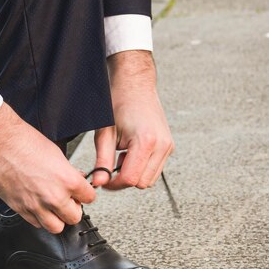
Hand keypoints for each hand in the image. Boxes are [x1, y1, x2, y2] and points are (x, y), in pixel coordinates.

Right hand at [0, 102, 95, 232]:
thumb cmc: (24, 142)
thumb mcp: (57, 153)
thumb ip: (69, 173)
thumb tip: (77, 181)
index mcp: (67, 180)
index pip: (89, 198)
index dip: (85, 195)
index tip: (80, 193)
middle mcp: (53, 196)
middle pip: (74, 218)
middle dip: (72, 209)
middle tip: (67, 201)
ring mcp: (36, 205)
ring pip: (56, 227)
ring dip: (56, 218)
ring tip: (52, 207)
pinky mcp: (20, 209)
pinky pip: (36, 224)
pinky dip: (39, 218)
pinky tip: (37, 206)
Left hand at [91, 50, 174, 189]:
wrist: (135, 85)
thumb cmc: (119, 103)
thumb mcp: (105, 134)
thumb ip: (102, 161)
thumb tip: (99, 182)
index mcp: (147, 141)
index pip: (131, 179)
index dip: (114, 184)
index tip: (103, 180)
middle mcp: (162, 145)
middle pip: (142, 183)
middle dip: (124, 180)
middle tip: (111, 166)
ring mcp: (168, 146)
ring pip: (150, 179)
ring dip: (134, 174)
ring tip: (122, 155)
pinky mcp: (168, 146)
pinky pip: (154, 169)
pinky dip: (141, 168)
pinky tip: (131, 153)